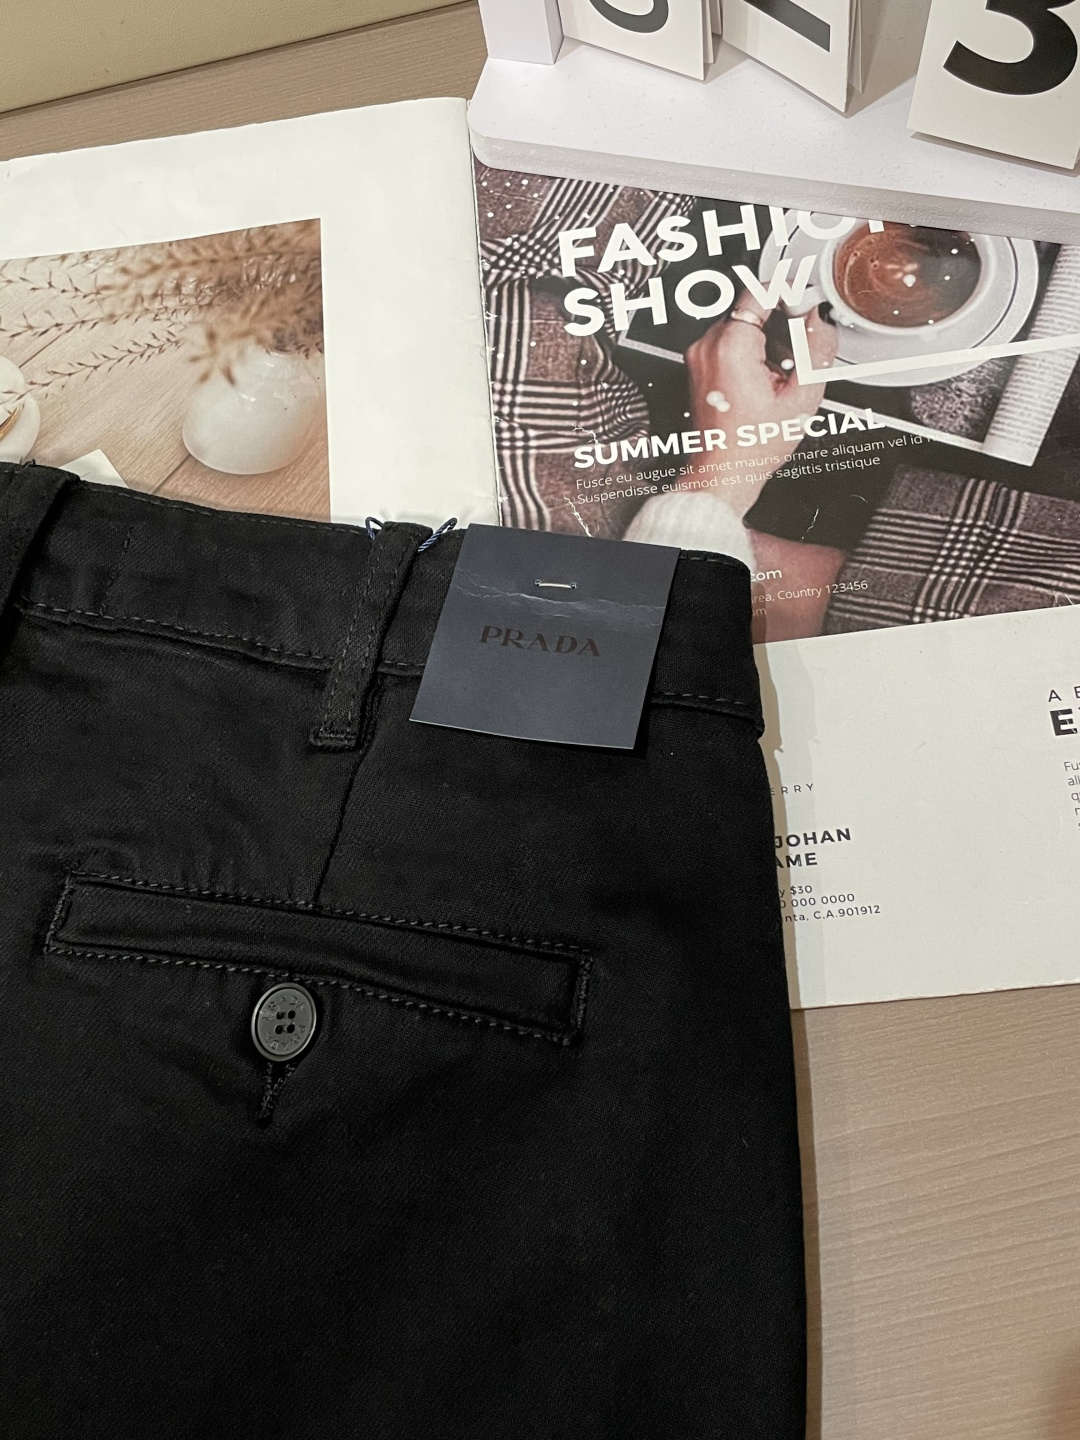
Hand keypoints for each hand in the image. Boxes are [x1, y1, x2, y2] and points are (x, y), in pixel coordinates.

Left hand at [684, 293, 837, 517]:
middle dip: (781, 325)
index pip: (761, 290)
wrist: (723, 473)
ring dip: (767, 342)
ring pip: (743, 327)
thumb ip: (816, 347)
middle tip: (796, 355)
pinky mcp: (699, 367)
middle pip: (752, 309)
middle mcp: (707, 345)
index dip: (790, 293)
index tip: (807, 303)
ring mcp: (700, 356)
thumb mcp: (801, 396)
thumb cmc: (752, 446)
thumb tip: (820, 318)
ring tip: (779, 376)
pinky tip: (764, 382)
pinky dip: (752, 354)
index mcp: (730, 346)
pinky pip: (731, 345)